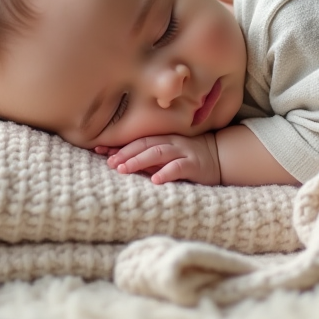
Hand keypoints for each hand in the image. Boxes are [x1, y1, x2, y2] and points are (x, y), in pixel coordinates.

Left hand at [95, 133, 220, 184]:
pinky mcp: (194, 164)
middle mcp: (170, 142)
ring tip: (123, 169)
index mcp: (162, 139)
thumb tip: (119, 162)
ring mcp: (183, 152)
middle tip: (109, 162)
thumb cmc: (188, 158)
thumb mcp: (167, 156)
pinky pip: (179, 167)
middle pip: (144, 145)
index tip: (99, 150)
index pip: (137, 140)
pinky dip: (166, 172)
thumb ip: (148, 158)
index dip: (118, 145)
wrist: (220, 157)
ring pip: (158, 153)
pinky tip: (155, 180)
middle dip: (125, 153)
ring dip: (139, 160)